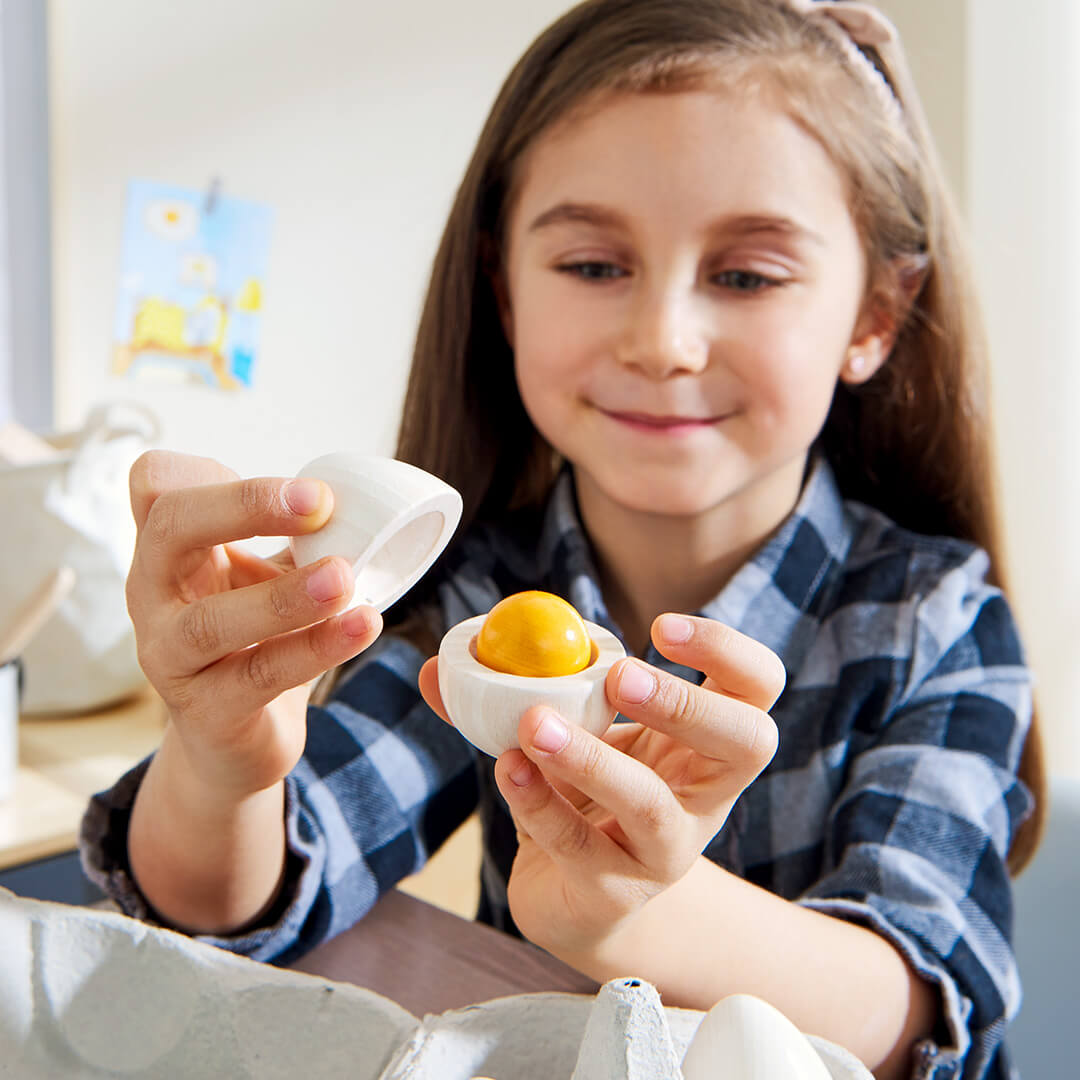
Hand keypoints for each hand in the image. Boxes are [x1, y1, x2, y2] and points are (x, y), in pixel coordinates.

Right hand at [126, 451, 382, 799]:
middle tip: (320, 503)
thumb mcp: (267, 578)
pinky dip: (315, 649)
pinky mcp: (206, 711)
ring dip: (286, 596)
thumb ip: (298, 540)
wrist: (236, 743)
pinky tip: (362, 626)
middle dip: (246, 505)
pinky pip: (258, 677)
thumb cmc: (255, 643)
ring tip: (344, 579)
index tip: (292, 486)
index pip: (154, 482)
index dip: (210, 470)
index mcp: (171, 550)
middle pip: (170, 527)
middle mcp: (153, 595)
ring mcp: (170, 657)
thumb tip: (363, 501)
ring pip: (212, 620)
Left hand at [418, 613, 782, 959]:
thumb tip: (437, 664)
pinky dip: (539, 801)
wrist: (574, 895)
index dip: (727, 651)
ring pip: (654, 807)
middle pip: (749, 742)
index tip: (659, 628)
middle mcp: (703, 795)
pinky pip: (580, 844)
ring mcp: (666, 850)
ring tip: (535, 724)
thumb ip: (511, 693)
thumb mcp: (570, 730)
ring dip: (593, 759)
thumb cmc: (585, 794)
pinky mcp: (616, 892)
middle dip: (688, 703)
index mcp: (704, 741)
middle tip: (619, 679)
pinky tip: (508, 768)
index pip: (758, 686)